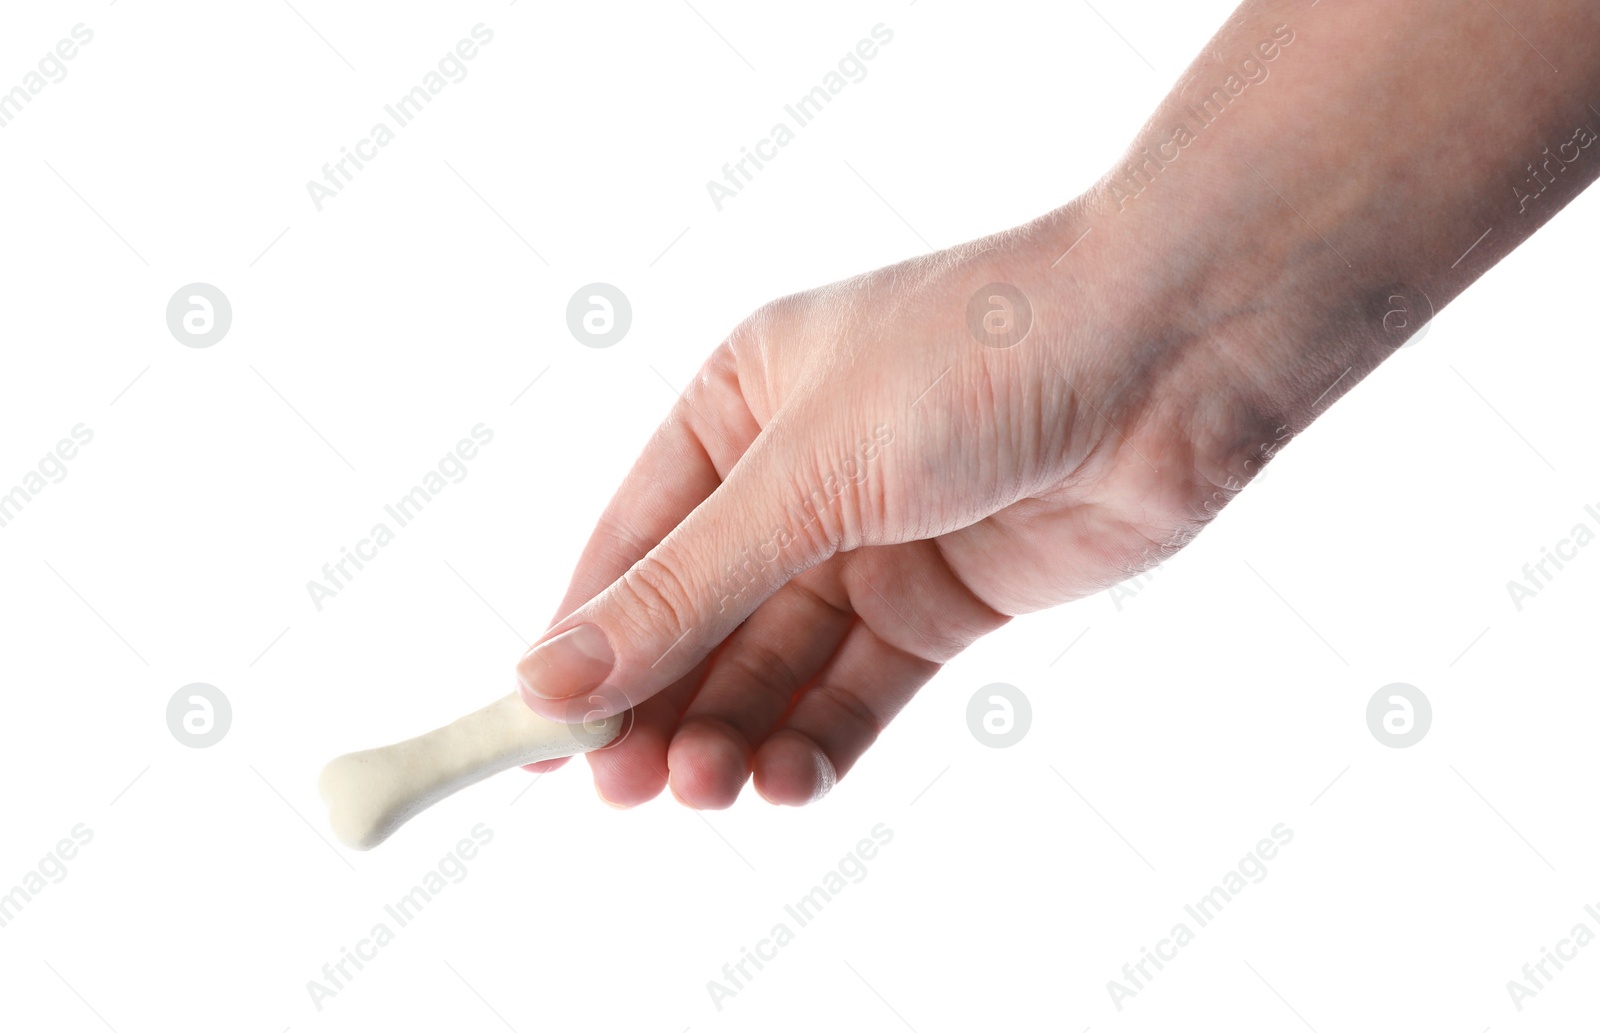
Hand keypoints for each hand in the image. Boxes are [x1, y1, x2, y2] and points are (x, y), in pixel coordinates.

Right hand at [515, 203, 1282, 807]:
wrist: (1172, 352)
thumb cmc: (979, 356)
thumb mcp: (806, 473)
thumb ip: (684, 587)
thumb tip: (555, 673)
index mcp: (737, 402)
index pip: (631, 543)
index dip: (581, 643)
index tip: (531, 736)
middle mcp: (798, 473)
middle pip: (701, 616)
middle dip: (660, 702)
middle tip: (622, 790)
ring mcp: (875, 539)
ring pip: (778, 662)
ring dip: (734, 729)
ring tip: (704, 789)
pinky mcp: (947, 597)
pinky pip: (861, 684)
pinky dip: (820, 736)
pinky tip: (786, 781)